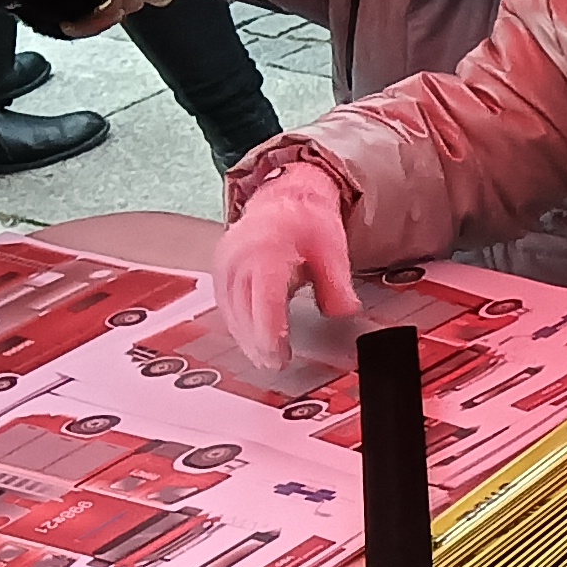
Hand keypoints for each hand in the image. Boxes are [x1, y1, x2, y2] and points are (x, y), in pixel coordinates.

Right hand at [215, 163, 357, 372]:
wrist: (282, 200)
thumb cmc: (306, 222)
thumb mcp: (332, 249)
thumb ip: (337, 284)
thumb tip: (344, 312)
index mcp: (266, 251)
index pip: (263, 299)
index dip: (269, 331)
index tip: (279, 355)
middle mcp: (239, 259)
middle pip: (243, 311)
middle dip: (258, 343)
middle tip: (276, 366)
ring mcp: (226, 266)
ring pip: (231, 313)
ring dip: (247, 340)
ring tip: (268, 360)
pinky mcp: (222, 274)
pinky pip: (227, 307)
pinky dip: (240, 327)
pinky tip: (254, 343)